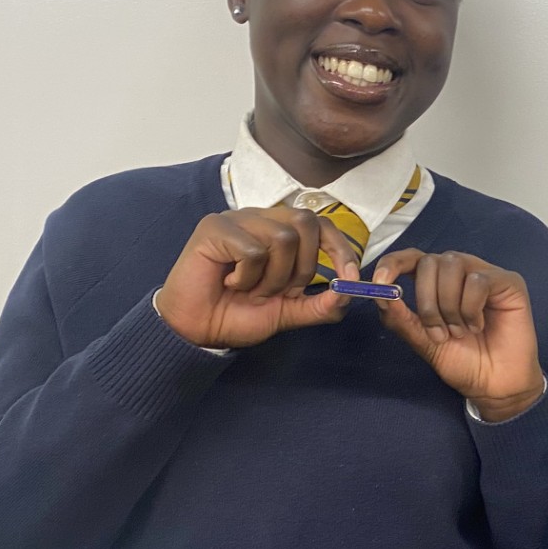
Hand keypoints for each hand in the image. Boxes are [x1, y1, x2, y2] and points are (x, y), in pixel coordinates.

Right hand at [156, 207, 358, 348]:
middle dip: (303, 267)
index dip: (340, 249)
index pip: (323, 225)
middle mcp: (262, 219)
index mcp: (281, 231)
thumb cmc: (237, 314)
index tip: (350, 277)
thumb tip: (349, 293)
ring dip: (272, 277)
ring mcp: (237, 219)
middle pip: (307, 224)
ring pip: (282, 238)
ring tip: (249, 289)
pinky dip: (247, 276)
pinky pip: (252, 249)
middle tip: (279, 291)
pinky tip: (229, 281)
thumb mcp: (288, 313)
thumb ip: (320, 305)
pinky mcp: (214, 227)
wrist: (197, 330)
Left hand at [371, 249, 545, 421]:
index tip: (380, 281)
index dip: (393, 263)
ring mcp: (484, 274)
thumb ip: (400, 318)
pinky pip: (478, 280)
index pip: (411, 258)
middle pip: (430, 262)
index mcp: (437, 283)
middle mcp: (460, 273)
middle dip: (426, 301)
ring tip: (460, 332)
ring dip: (449, 305)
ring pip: (452, 265)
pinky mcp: (508, 282)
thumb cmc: (463, 362)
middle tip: (438, 333)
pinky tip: (478, 326)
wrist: (494, 386)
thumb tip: (379, 293)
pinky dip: (471, 308)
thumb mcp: (422, 342)